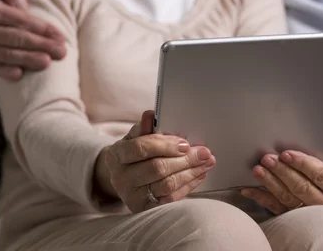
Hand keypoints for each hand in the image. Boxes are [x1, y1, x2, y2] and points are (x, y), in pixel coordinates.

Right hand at [0, 0, 65, 80]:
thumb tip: (20, 4)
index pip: (21, 21)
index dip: (43, 29)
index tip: (61, 37)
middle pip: (16, 38)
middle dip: (41, 45)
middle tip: (62, 52)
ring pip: (6, 54)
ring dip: (27, 59)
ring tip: (47, 62)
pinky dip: (4, 72)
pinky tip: (19, 75)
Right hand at [97, 110, 215, 212]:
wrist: (125, 177)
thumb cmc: (133, 153)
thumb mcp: (135, 137)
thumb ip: (144, 127)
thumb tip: (150, 114)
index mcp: (116, 155)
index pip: (141, 148)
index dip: (165, 145)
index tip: (185, 143)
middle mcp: (121, 178)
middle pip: (157, 168)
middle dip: (185, 159)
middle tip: (204, 152)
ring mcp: (132, 196)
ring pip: (167, 185)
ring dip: (191, 172)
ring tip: (207, 162)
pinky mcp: (145, 208)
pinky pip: (171, 198)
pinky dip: (189, 185)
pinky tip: (199, 174)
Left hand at [241, 150, 322, 214]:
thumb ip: (318, 161)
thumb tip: (292, 149)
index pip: (321, 174)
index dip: (303, 163)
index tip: (286, 154)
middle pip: (303, 186)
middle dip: (283, 171)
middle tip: (268, 159)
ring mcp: (310, 215)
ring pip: (288, 197)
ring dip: (270, 182)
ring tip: (258, 170)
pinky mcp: (294, 221)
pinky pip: (275, 208)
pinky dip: (261, 197)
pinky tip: (249, 189)